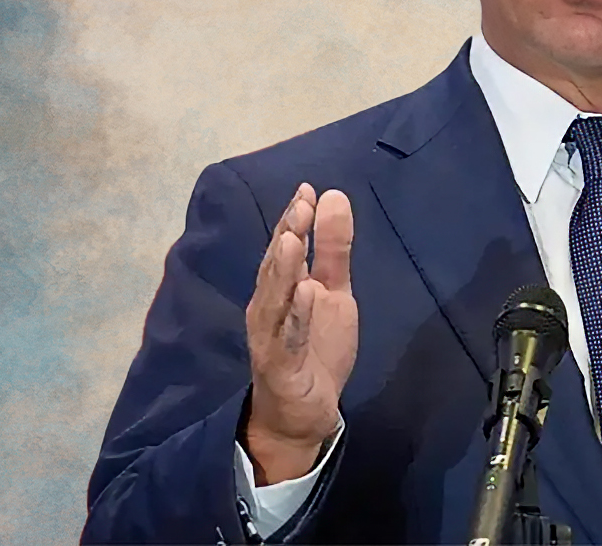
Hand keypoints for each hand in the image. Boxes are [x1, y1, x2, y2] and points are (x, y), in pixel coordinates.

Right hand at [243, 183, 357, 484]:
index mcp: (281, 288)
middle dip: (287, 234)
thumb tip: (332, 196)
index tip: (307, 188)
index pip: (285, 248)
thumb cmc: (314, 348)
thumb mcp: (334, 293)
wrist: (303, 413)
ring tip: (294, 238)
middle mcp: (268, 308)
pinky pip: (288, 338)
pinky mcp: (280, 365)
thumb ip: (333, 250)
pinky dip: (296, 315)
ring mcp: (271, 337)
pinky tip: (306, 293)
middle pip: (276, 267)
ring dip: (284, 269)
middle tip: (300, 203)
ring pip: (275, 299)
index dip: (294, 218)